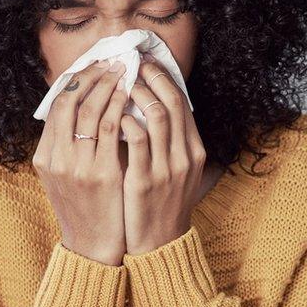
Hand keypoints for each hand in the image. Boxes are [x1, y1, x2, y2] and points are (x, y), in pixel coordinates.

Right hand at [32, 60, 129, 265]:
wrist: (92, 246)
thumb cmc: (85, 207)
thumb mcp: (64, 175)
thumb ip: (67, 145)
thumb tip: (83, 106)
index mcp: (45, 156)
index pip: (56, 105)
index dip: (76, 80)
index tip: (95, 65)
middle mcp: (56, 159)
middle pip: (69, 101)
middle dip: (92, 76)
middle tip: (112, 61)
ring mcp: (77, 166)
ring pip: (89, 111)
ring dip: (108, 86)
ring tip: (124, 71)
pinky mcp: (100, 175)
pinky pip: (110, 130)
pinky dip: (119, 108)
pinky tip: (131, 97)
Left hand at [120, 57, 206, 254]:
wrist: (159, 243)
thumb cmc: (162, 202)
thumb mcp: (177, 170)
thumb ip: (171, 141)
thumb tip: (155, 106)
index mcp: (193, 150)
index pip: (182, 102)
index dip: (164, 77)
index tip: (146, 62)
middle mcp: (185, 156)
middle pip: (172, 102)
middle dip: (151, 77)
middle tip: (131, 63)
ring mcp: (167, 169)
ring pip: (157, 116)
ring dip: (137, 94)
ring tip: (120, 83)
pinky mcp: (145, 182)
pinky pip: (137, 142)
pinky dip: (126, 122)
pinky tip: (113, 116)